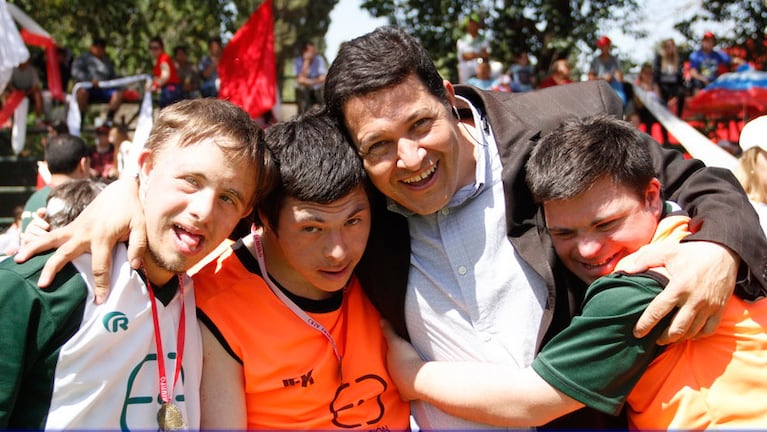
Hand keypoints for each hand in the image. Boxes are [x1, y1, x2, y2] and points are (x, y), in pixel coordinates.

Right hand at [14, 178, 146, 302]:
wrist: (119, 191)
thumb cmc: (131, 211)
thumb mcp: (140, 227)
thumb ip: (138, 247)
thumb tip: (134, 266)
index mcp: (102, 236)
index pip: (100, 266)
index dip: (100, 284)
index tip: (99, 300)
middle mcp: (84, 233)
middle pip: (64, 254)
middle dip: (53, 270)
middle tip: (43, 286)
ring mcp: (75, 229)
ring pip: (50, 241)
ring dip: (33, 249)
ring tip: (18, 261)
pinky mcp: (71, 226)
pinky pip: (52, 235)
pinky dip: (38, 242)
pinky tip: (25, 251)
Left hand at [381, 319, 423, 399]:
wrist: (416, 379)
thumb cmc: (405, 359)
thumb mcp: (396, 342)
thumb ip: (389, 332)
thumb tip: (381, 320)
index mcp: (389, 365)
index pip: (388, 361)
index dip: (391, 358)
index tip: (395, 356)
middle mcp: (392, 377)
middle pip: (393, 373)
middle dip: (396, 371)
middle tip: (402, 366)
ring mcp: (399, 387)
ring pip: (398, 384)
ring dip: (402, 381)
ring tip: (406, 378)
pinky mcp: (407, 395)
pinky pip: (406, 395)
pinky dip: (408, 394)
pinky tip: (410, 396)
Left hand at [616, 241, 737, 343]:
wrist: (724, 252)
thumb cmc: (692, 253)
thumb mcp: (667, 252)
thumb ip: (645, 260)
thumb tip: (626, 271)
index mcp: (678, 287)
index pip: (658, 311)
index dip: (645, 324)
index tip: (637, 333)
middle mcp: (694, 300)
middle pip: (676, 329)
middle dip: (663, 338)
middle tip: (654, 339)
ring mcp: (709, 306)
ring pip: (692, 332)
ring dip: (679, 338)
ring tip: (668, 337)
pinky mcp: (720, 309)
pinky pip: (708, 330)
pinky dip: (697, 335)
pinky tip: (689, 333)